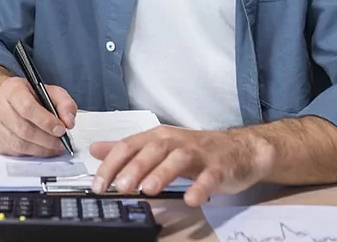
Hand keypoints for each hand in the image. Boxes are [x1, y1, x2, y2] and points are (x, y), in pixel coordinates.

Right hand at [0, 76, 77, 156]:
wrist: (1, 98)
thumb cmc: (27, 95)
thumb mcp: (49, 91)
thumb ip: (64, 103)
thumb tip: (69, 122)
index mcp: (12, 89)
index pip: (27, 108)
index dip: (46, 121)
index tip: (61, 129)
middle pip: (23, 129)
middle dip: (46, 140)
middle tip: (60, 143)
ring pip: (17, 144)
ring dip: (40, 150)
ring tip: (53, 148)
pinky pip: (12, 152)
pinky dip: (29, 153)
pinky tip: (38, 149)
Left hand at [90, 125, 274, 206]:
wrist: (240, 149)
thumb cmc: (196, 150)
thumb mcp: (158, 146)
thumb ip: (127, 149)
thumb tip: (95, 149)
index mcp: (158, 137)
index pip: (129, 146)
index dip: (111, 165)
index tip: (97, 185)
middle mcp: (176, 142)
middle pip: (152, 150)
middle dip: (134, 168)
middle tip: (119, 186)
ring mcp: (199, 153)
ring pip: (178, 159)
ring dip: (162, 173)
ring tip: (148, 190)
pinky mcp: (219, 167)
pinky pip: (209, 176)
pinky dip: (200, 187)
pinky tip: (190, 199)